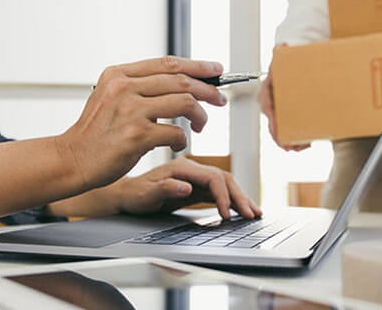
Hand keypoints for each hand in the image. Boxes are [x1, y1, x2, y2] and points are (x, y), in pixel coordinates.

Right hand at [58, 57, 227, 190]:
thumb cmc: (95, 134)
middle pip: (181, 80)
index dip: (197, 65)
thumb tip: (179, 83)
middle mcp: (124, 88)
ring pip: (184, 103)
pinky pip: (176, 132)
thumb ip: (138, 88)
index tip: (215, 70)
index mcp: (118, 75)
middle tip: (219, 100)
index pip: (167, 63)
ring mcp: (130, 111)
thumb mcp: (109, 98)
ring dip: (200, 115)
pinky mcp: (136, 136)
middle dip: (207, 89)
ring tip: (200, 125)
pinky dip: (183, 139)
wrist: (72, 160)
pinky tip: (178, 144)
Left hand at [112, 157, 261, 219]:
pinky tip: (241, 210)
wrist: (126, 195)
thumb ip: (165, 189)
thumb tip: (187, 188)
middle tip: (251, 215)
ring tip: (254, 213)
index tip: (227, 214)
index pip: (211, 177)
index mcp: (181, 167)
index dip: (223, 196)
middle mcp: (191, 169)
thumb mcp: (145, 195)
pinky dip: (231, 201)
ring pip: (225, 184)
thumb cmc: (134, 196)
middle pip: (223, 178)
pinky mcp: (197, 186)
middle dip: (239, 196)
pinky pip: (219, 192)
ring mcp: (195, 177)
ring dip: (240, 198)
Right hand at [259, 44, 309, 151]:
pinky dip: (296, 139)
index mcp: (267, 95)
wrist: (288, 71)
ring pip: (281, 133)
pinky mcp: (287, 118)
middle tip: (293, 147)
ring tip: (303, 147)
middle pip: (274, 127)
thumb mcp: (282, 61)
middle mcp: (271, 107)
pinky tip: (306, 144)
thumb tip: (283, 45)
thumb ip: (281, 54)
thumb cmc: (284, 67)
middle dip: (282, 139)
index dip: (273, 124)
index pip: (268, 111)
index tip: (278, 132)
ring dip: (291, 143)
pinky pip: (289, 132)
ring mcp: (278, 114)